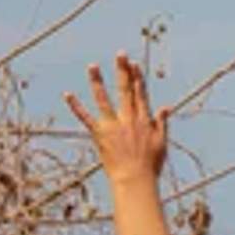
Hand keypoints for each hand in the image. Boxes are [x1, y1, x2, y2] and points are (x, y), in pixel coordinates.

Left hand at [64, 54, 168, 183]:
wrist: (135, 179)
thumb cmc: (150, 165)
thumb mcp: (161, 142)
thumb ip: (162, 123)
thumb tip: (165, 107)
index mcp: (144, 120)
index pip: (141, 94)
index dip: (137, 78)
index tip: (134, 64)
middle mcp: (129, 119)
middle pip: (125, 90)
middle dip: (123, 71)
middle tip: (120, 54)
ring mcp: (113, 125)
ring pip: (104, 99)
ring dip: (98, 81)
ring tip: (93, 66)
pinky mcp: (99, 134)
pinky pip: (86, 118)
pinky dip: (76, 106)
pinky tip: (68, 95)